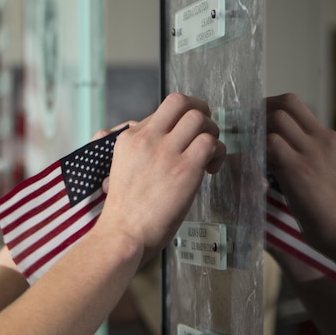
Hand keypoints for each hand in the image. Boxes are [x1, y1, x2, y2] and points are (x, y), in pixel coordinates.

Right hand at [97, 93, 225, 259]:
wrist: (123, 234)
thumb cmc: (123, 212)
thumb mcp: (118, 171)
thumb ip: (137, 153)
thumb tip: (156, 146)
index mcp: (128, 139)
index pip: (161, 111)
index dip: (178, 120)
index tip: (183, 138)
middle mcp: (147, 139)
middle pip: (180, 100)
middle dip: (199, 110)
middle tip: (203, 130)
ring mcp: (166, 152)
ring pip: (199, 118)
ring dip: (211, 133)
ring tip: (208, 154)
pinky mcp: (185, 169)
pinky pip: (211, 143)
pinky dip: (217, 153)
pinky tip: (211, 169)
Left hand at [266, 93, 335, 263]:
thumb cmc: (335, 212)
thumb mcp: (328, 173)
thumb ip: (308, 157)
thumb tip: (276, 152)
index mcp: (330, 138)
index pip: (295, 104)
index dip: (269, 107)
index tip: (255, 123)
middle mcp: (323, 139)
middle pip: (285, 103)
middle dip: (259, 112)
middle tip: (246, 132)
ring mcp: (312, 151)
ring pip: (275, 120)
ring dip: (257, 132)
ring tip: (250, 152)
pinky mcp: (299, 169)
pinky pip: (269, 145)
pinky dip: (256, 153)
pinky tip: (254, 170)